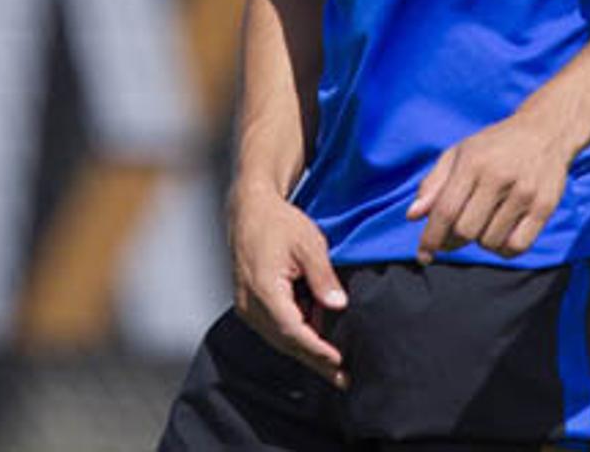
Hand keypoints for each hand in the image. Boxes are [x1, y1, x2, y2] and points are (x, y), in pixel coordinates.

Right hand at [228, 178, 348, 388]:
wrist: (251, 212)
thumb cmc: (279, 224)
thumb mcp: (310, 244)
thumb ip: (323, 277)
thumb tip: (338, 305)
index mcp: (264, 290)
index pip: (293, 331)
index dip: (317, 350)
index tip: (339, 363)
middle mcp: (250, 304)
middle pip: (286, 342)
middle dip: (315, 360)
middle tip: (343, 379)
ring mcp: (246, 306)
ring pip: (279, 338)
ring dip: (306, 346)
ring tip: (336, 357)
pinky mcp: (249, 305)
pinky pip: (274, 327)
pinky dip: (296, 331)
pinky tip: (317, 328)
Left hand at [406, 108, 578, 261]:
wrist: (545, 130)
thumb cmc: (494, 145)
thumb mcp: (459, 154)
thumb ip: (434, 184)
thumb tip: (413, 216)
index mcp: (473, 161)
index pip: (446, 211)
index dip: (431, 238)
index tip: (423, 255)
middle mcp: (499, 176)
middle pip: (466, 231)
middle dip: (455, 240)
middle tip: (456, 235)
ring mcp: (525, 192)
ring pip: (491, 241)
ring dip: (481, 242)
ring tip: (484, 225)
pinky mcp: (545, 206)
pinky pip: (517, 246)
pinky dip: (504, 249)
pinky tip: (502, 235)